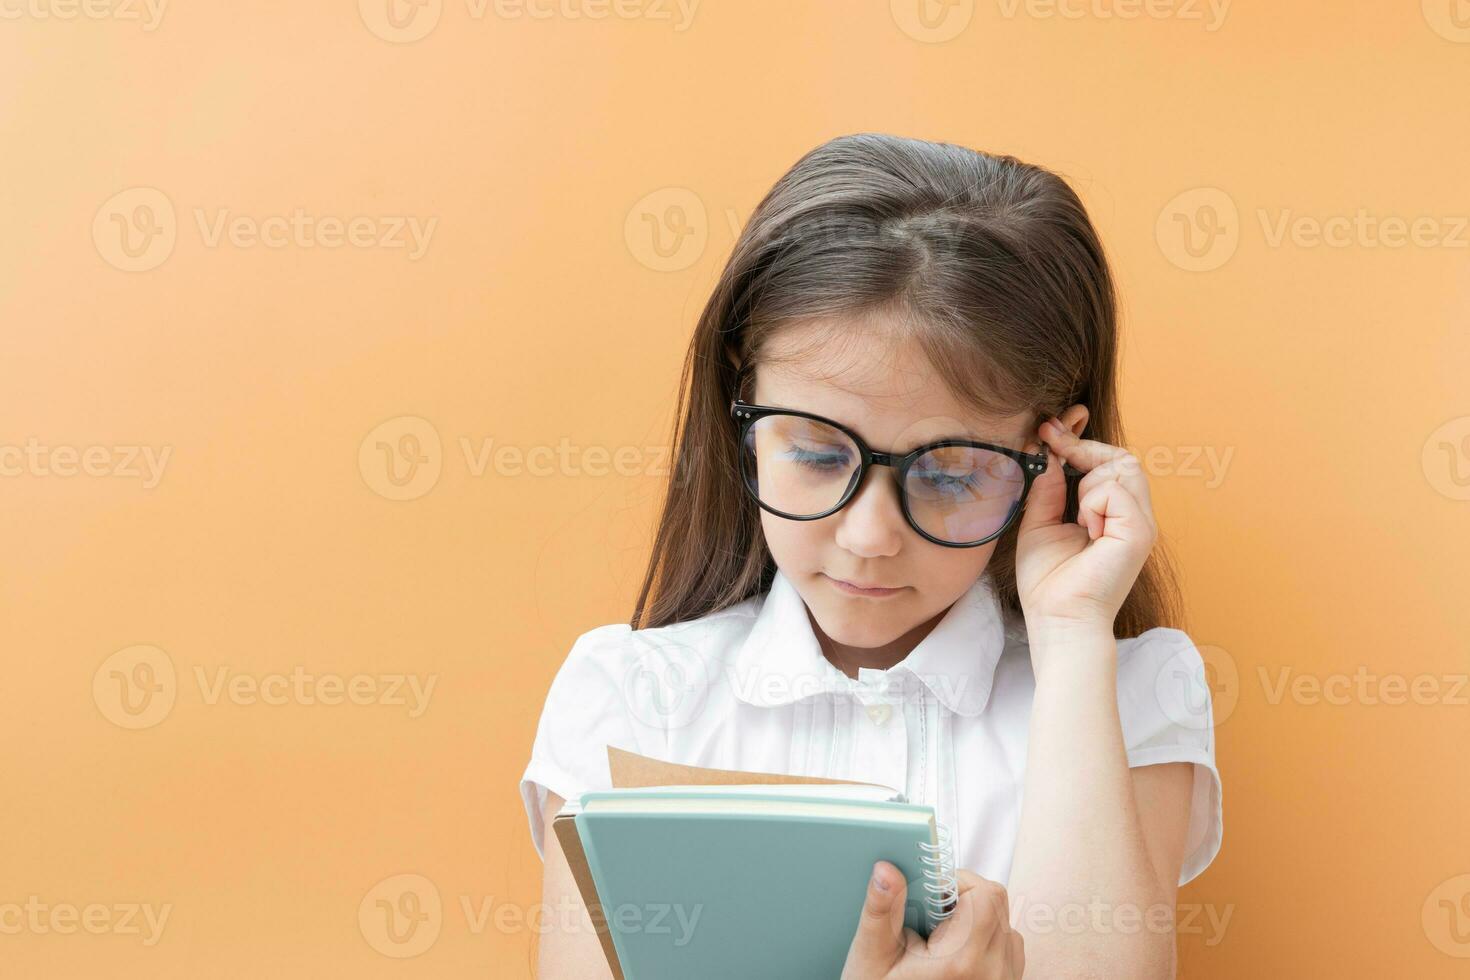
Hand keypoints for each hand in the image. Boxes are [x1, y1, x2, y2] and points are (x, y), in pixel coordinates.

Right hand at [841, 860, 1023, 979]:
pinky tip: (954, 953)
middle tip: (928, 918)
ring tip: (939, 940)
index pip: (985, 894)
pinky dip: (985, 939)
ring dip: (975, 918)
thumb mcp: (872, 955)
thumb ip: (882, 909)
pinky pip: (1008, 947)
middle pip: (996, 903)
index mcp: (961, 961)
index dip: (956, 881)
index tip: (928, 893)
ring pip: (1004, 922)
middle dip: (962, 897)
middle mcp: (992, 972)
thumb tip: (887, 870)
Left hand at [1015, 414, 1157, 638]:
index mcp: (1111, 514)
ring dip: (1088, 481)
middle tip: (1049, 438)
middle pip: (1121, 457)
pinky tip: (1086, 529)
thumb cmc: (1048, 582)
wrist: (1056, 619)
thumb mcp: (1039, 523)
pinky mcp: (1140, 533)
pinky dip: (1092, 502)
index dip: (1080, 440)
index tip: (1048, 428)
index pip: (1108, 462)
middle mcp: (1132, 516)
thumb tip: (1050, 454)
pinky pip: (1116, 489)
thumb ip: (1048, 489)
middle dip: (1082, 444)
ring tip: (1075, 516)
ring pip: (1122, 467)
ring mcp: (1140, 524)